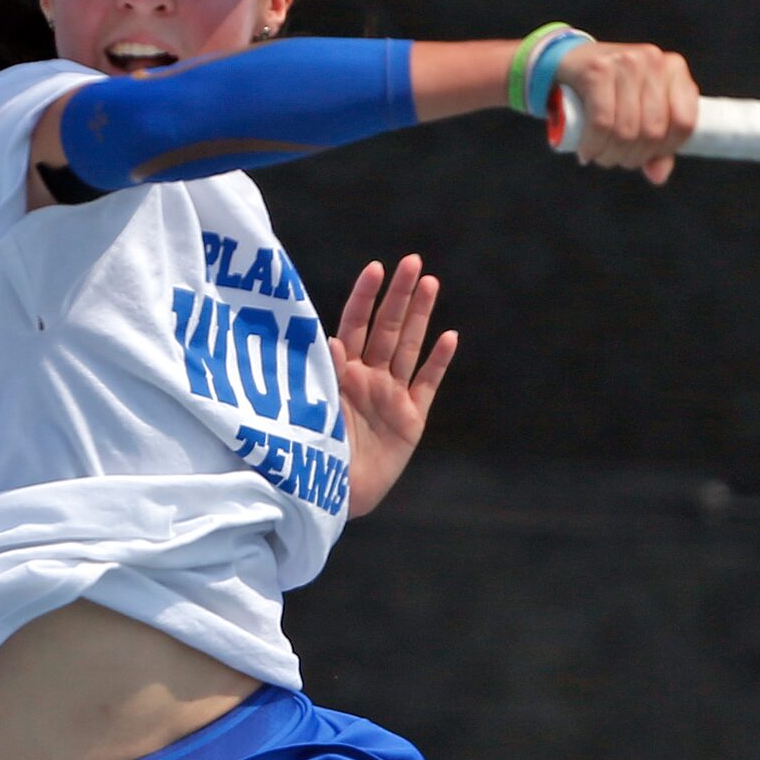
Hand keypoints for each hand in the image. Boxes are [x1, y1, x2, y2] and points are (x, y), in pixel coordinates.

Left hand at [329, 254, 457, 520]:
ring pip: (409, 348)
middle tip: (413, 262)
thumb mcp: (313, 410)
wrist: (330, 497)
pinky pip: (426, 384)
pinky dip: (438, 361)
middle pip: (387, 328)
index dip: (365, 297)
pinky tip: (449, 336)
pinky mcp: (410, 420)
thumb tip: (333, 341)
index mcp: (340, 372)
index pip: (354, 324)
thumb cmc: (311, 453)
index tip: (376, 267)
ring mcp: (390, 396)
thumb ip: (326, 376)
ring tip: (430, 283)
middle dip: (399, 295)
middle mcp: (367, 377)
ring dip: (420, 316)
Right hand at [556, 41, 698, 182]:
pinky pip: (601, 123)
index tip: (646, 154)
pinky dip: (593, 144)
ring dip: (610, 154)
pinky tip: (587, 150)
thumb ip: (656, 145)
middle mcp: (653, 60)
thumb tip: (658, 176)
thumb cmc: (610, 90)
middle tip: (617, 158)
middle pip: (653, 131)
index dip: (665, 148)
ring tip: (601, 155)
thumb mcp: (640, 111)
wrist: (570, 61)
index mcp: (673, 68)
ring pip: (626, 130)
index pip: (684, 122)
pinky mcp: (597, 70)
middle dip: (632, 156)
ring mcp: (626, 61)